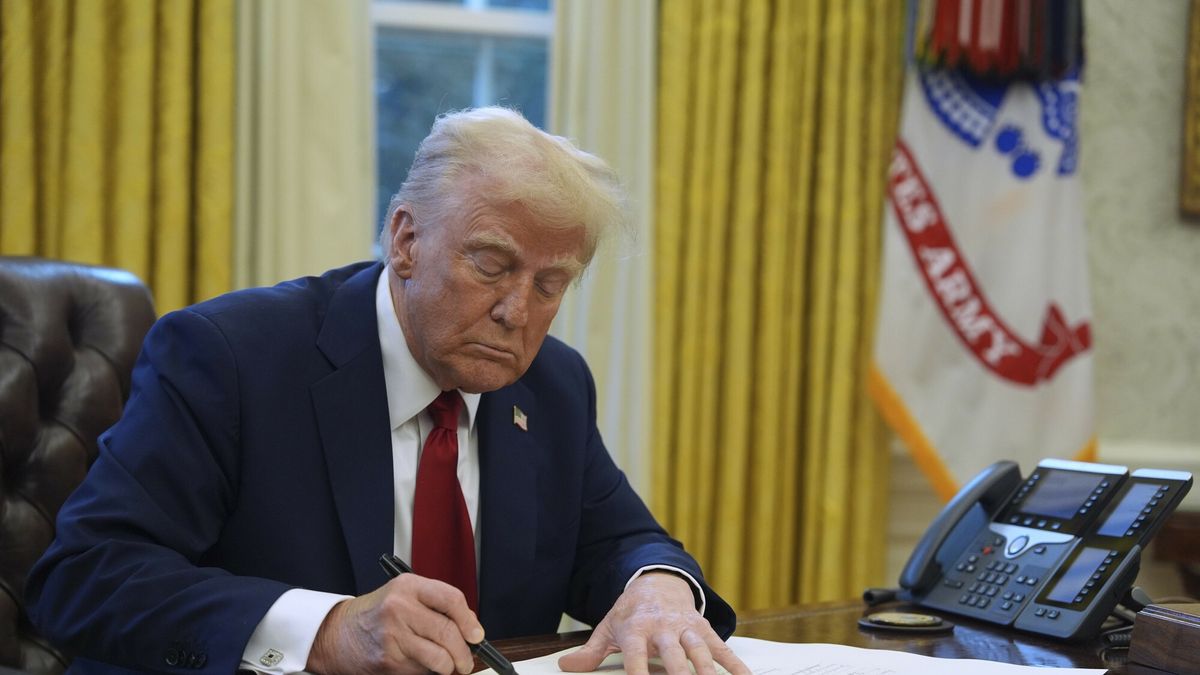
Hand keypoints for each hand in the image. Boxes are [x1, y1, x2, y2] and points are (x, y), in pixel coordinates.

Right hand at [306, 573, 484, 674]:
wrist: (338, 634)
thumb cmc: (377, 614)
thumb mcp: (404, 596)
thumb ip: (435, 605)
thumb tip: (470, 627)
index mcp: (408, 586)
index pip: (451, 599)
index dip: (469, 620)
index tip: (476, 635)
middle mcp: (399, 608)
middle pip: (448, 632)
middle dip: (464, 653)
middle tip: (467, 661)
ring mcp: (393, 635)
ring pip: (439, 658)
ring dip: (448, 666)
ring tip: (446, 664)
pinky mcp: (388, 660)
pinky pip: (421, 671)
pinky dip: (426, 671)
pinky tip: (417, 663)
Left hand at [558, 572, 750, 674]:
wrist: (657, 581)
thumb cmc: (631, 612)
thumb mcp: (608, 627)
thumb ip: (591, 651)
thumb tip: (566, 666)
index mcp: (636, 629)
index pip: (636, 655)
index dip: (638, 673)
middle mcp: (663, 628)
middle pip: (673, 654)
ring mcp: (686, 628)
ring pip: (699, 651)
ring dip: (707, 671)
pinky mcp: (704, 630)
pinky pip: (722, 649)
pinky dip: (735, 664)